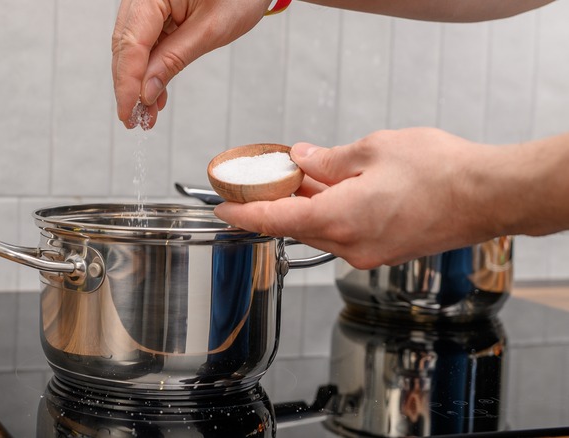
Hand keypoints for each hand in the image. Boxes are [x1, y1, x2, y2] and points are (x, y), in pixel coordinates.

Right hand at [111, 0, 270, 127]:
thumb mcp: (210, 30)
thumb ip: (174, 60)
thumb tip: (146, 93)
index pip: (130, 44)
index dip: (127, 84)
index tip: (128, 114)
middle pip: (124, 46)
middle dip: (129, 86)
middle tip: (134, 120)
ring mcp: (147, 2)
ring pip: (131, 47)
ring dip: (138, 81)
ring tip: (147, 113)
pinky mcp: (155, 10)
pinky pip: (145, 42)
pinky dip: (149, 68)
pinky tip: (154, 93)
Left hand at [214, 128, 517, 268]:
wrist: (488, 195)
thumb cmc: (440, 172)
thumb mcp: (373, 149)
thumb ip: (328, 159)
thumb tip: (303, 159)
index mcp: (339, 219)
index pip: (275, 221)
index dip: (243, 213)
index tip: (222, 208)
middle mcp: (350, 245)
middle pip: (296, 225)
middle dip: (278, 202)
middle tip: (267, 177)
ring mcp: (368, 254)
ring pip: (321, 229)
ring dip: (307, 206)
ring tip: (304, 176)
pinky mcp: (384, 253)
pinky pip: (344, 233)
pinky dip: (332, 213)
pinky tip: (335, 189)